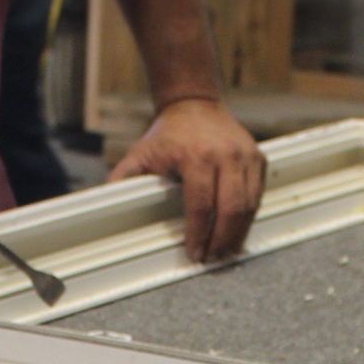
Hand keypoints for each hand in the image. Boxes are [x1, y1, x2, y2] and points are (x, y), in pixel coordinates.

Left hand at [109, 98, 264, 262]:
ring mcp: (245, 155)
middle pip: (230, 209)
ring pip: (249, 205)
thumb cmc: (168, 135)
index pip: (201, 204)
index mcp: (196, 156)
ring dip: (238, 233)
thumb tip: (106, 204)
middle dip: (222, 240)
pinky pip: (257, 194)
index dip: (199, 234)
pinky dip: (248, 216)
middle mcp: (225, 155)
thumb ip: (124, 180)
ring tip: (226, 250)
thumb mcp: (141, 154)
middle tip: (213, 258)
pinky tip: (237, 231)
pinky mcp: (258, 158)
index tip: (194, 253)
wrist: (195, 105)